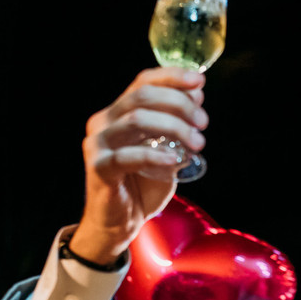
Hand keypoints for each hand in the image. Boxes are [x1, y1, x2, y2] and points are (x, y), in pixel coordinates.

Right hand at [70, 68, 206, 263]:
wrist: (120, 223)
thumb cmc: (143, 184)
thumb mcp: (166, 150)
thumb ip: (176, 126)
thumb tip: (197, 96)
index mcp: (118, 112)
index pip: (143, 82)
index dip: (171, 76)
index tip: (199, 82)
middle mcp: (104, 122)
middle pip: (142, 96)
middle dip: (179, 103)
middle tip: (203, 121)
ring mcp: (97, 144)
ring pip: (136, 120)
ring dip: (173, 126)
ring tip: (197, 143)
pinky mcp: (99, 168)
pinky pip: (128, 156)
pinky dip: (154, 155)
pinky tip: (175, 159)